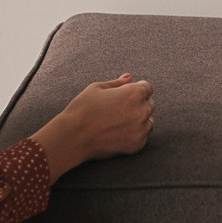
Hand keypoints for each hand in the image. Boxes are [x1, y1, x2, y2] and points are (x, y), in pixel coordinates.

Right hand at [29, 73, 153, 178]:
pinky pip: (141, 137)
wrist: (73, 136)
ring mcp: (141, 129)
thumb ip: (117, 83)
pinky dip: (133, 135)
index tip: (124, 96)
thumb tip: (129, 78)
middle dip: (137, 105)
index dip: (135, 90)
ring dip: (138, 121)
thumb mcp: (97, 88)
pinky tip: (116, 134)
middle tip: (117, 110)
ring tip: (117, 123)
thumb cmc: (83, 109)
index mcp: (135, 93)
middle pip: (148, 104)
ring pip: (147, 122)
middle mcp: (143, 110)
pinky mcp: (137, 145)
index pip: (147, 88)